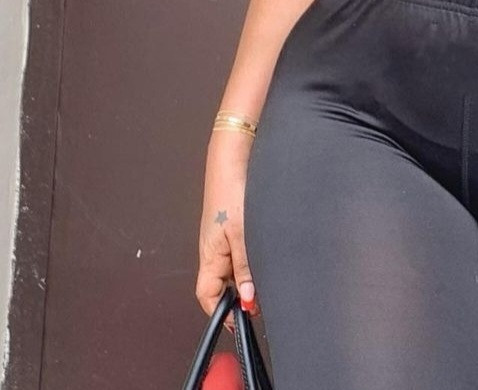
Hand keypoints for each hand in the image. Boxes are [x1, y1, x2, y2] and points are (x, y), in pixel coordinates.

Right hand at [196, 131, 259, 330]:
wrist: (236, 157)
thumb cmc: (231, 190)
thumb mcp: (241, 233)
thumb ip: (244, 266)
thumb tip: (246, 299)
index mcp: (210, 254)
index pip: (208, 295)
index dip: (221, 312)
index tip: (241, 321)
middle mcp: (216, 248)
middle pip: (224, 283)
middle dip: (241, 295)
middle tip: (262, 301)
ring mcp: (227, 236)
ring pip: (236, 267)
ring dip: (251, 275)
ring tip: (269, 278)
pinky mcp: (238, 224)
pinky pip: (244, 250)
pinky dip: (254, 257)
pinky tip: (269, 254)